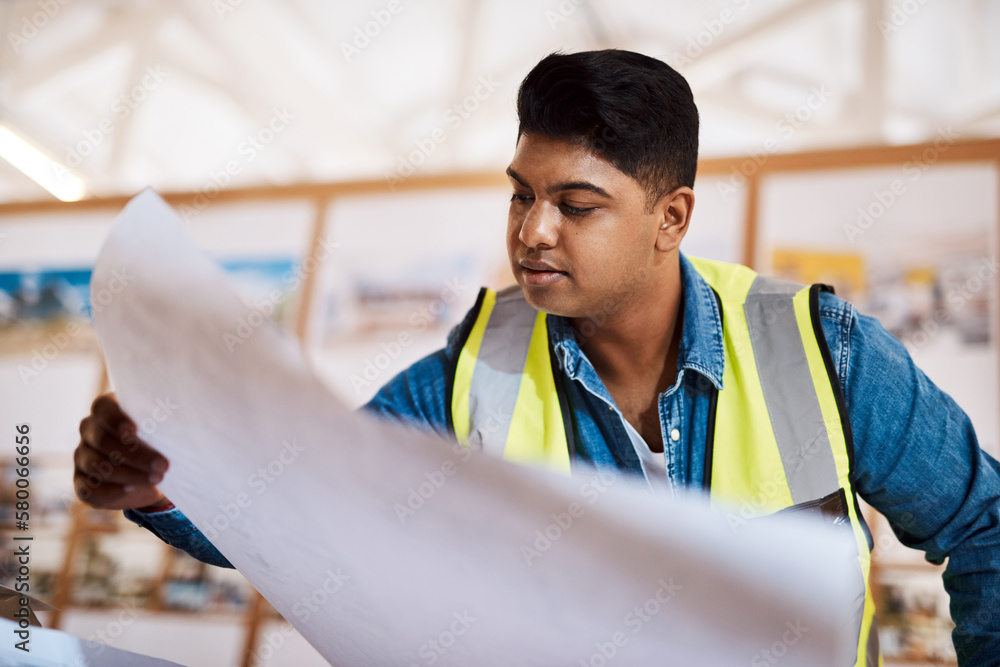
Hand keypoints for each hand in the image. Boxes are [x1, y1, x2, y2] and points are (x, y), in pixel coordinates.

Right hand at [74, 392, 170, 509]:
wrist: (152, 470)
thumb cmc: (159, 439)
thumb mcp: (164, 427)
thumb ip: (166, 420)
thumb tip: (186, 418)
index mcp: (106, 410)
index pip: (103, 408)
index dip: (116, 419)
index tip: (134, 430)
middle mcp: (89, 430)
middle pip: (103, 441)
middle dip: (135, 455)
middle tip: (163, 464)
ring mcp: (82, 456)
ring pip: (97, 466)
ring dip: (129, 474)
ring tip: (156, 478)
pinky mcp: (82, 482)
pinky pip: (90, 489)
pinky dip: (112, 491)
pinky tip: (132, 489)